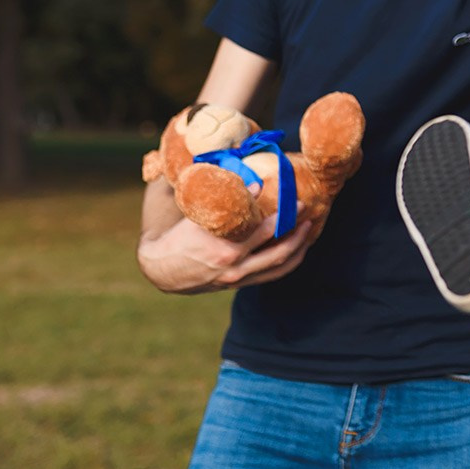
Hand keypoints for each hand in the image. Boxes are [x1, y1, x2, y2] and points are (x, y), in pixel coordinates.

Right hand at [138, 204, 322, 293]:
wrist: (161, 270)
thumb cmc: (178, 238)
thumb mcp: (197, 218)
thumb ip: (227, 203)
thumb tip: (256, 185)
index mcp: (223, 247)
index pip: (262, 229)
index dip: (281, 213)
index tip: (291, 197)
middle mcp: (234, 265)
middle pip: (277, 248)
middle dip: (296, 228)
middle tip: (305, 208)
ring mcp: (238, 277)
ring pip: (279, 265)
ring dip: (298, 247)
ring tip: (308, 229)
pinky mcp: (239, 284)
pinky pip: (272, 275)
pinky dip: (288, 262)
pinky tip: (297, 250)